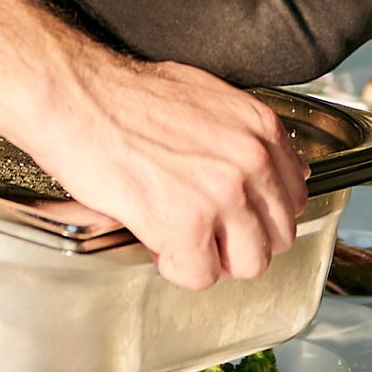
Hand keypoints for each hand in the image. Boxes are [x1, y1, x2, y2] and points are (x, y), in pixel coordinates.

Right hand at [23, 51, 307, 290]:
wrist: (77, 97)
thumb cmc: (126, 95)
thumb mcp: (205, 97)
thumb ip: (245, 136)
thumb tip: (272, 164)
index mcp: (260, 128)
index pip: (294, 196)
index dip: (260, 213)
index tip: (234, 214)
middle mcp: (251, 161)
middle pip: (277, 237)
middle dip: (239, 241)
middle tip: (202, 230)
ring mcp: (222, 196)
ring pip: (247, 264)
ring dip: (212, 259)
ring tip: (178, 235)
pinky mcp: (186, 226)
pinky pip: (200, 276)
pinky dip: (175, 267)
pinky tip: (154, 236)